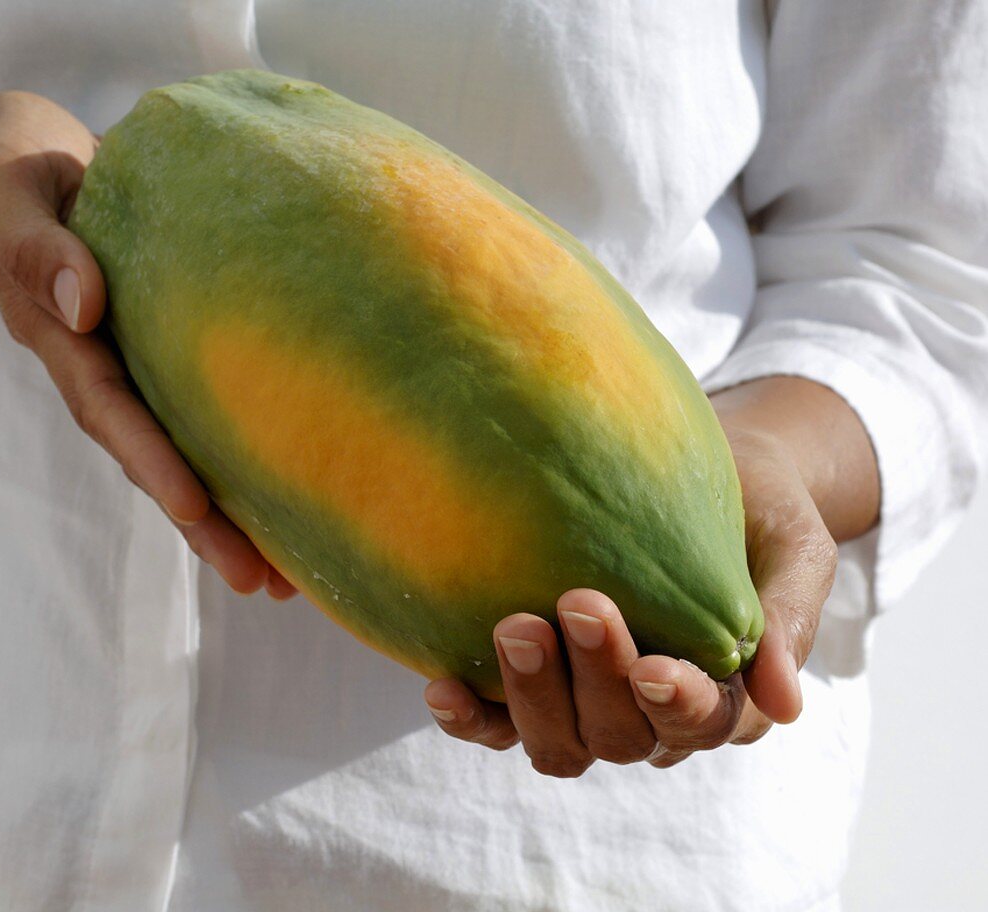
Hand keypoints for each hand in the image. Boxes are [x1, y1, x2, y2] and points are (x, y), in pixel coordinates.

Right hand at [0, 91, 297, 598]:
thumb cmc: (17, 170)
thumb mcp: (7, 191)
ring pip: (184, 449)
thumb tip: (86, 303)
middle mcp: (104, 367)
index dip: (149, 459)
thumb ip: (36, 245)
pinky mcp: (170, 354)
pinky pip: (205, 413)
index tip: (195, 508)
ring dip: (229, 515)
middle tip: (257, 579)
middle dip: (203, 523)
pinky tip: (292, 502)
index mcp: (62, 337)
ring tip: (287, 574)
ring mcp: (138, 366)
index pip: (107, 407)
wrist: (36, 165)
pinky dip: (242, 460)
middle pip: (152, 456)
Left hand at [423, 376, 879, 774]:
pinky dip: (472, 717)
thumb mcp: (791, 546)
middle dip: (599, 681)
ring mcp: (587, 702)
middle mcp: (651, 713)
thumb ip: (788, 615)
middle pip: (623, 736)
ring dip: (533, 698)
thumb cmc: (753, 504)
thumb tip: (786, 704)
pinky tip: (443, 686)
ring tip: (515, 627)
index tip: (654, 668)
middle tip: (578, 605)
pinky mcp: (535, 682)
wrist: (699, 465)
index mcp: (724, 692)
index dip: (679, 705)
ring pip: (560, 742)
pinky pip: (499, 723)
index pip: (705, 722)